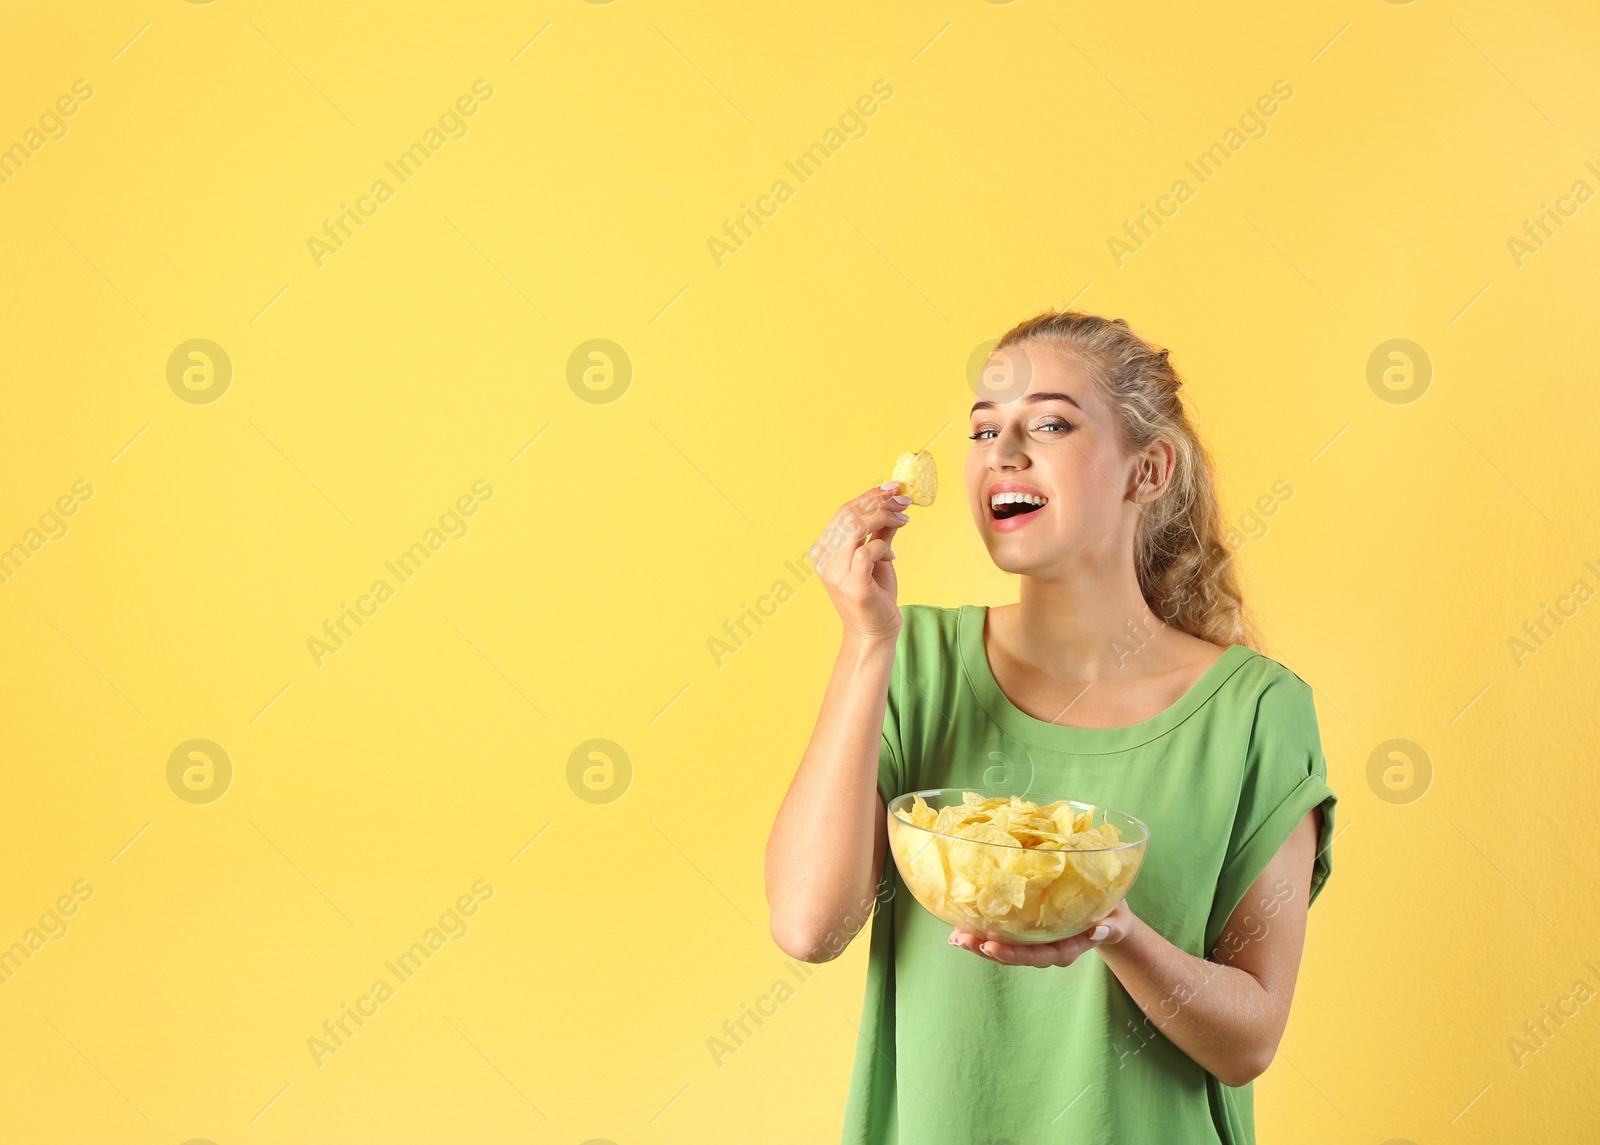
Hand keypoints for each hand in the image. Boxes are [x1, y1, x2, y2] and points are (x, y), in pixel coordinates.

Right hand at [809, 483, 910, 644]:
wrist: (874, 633)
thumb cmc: (874, 596)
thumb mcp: (877, 558)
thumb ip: (880, 532)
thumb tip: (893, 503)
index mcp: (824, 550)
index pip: (844, 512)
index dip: (869, 496)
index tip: (893, 487)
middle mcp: (824, 559)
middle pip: (849, 515)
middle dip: (879, 501)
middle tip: (903, 499)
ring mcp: (836, 572)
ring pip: (857, 527)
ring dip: (884, 517)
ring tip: (903, 518)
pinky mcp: (853, 585)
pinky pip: (867, 551)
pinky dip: (883, 546)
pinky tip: (891, 554)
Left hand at [947, 899, 1135, 967]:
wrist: (1110, 917)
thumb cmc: (1113, 914)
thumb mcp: (1118, 918)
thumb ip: (1111, 926)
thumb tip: (1100, 929)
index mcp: (1069, 947)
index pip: (1041, 955)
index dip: (1016, 953)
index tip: (993, 946)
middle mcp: (1049, 950)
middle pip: (1016, 956)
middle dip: (989, 950)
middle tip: (964, 939)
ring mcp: (1036, 944)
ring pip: (1005, 950)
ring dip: (979, 944)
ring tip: (955, 937)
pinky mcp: (1027, 935)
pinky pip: (1002, 939)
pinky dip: (981, 935)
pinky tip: (959, 930)